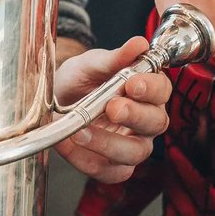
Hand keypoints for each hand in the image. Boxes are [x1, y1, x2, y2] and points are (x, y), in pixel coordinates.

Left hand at [53, 36, 171, 183]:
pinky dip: (87, 160)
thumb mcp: (89, 65)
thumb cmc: (78, 82)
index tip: (132, 83)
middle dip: (134, 115)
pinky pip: (108, 171)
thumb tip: (138, 44)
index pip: (162, 90)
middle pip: (155, 123)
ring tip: (81, 131)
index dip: (151, 88)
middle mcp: (145, 120)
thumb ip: (113, 58)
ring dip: (108, 143)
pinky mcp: (112, 167)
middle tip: (112, 107)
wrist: (52, 103)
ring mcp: (131, 146)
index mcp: (147, 91)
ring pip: (135, 152)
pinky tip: (69, 145)